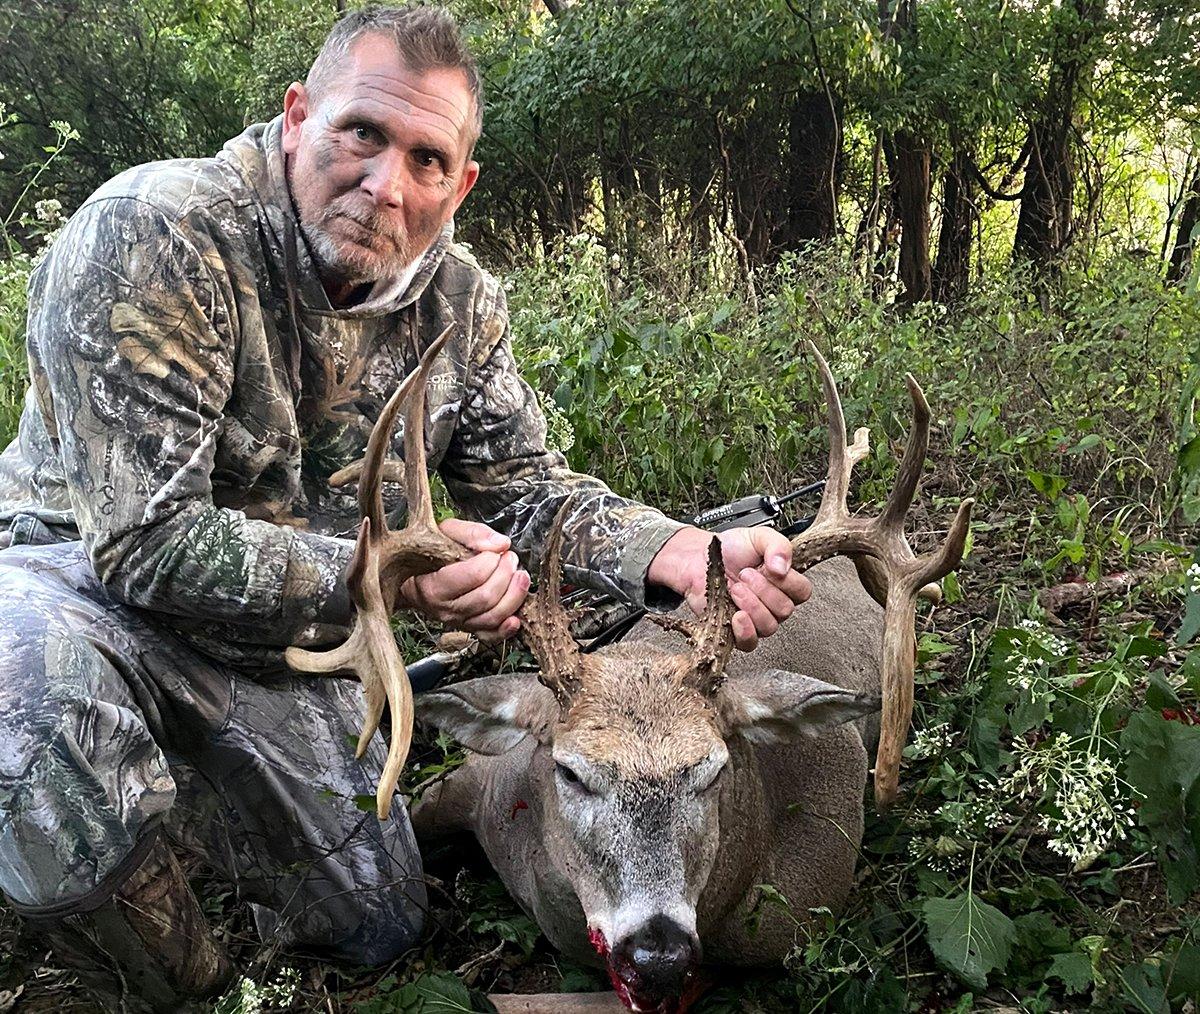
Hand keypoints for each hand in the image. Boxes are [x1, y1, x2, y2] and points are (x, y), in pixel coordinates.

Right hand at [397, 518, 529, 641]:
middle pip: (486, 597)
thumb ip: (473, 533)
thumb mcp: (446, 533)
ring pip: (492, 617)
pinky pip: (491, 636)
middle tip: (510, 558)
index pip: (472, 576)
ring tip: (519, 576)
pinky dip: (506, 629)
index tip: (495, 551)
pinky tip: (516, 617)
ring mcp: (459, 622)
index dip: (491, 561)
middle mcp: (446, 609)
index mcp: (434, 585)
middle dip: (506, 574)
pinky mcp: (470, 629)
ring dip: (514, 596)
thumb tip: (500, 543)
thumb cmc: (431, 556)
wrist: (416, 580)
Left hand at [646, 525, 811, 650]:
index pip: (802, 591)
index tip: (769, 567)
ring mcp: (756, 619)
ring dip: (752, 605)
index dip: (788, 581)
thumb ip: (777, 545)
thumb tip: (783, 567)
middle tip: (745, 575)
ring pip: (769, 626)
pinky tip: (737, 615)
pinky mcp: (737, 631)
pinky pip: (749, 643)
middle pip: (785, 609)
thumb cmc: (730, 550)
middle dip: (763, 590)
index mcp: (784, 581)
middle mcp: (773, 603)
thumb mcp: (758, 537)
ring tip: (736, 589)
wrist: (699, 558)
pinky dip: (744, 631)